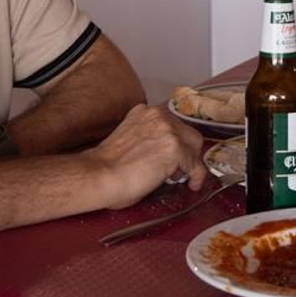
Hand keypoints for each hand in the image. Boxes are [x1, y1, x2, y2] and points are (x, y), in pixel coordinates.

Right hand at [84, 104, 206, 204]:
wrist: (99, 175)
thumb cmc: (107, 166)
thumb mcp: (130, 138)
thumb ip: (149, 138)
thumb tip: (164, 153)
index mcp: (144, 112)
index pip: (174, 124)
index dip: (178, 142)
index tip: (178, 155)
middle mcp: (158, 115)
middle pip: (188, 133)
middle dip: (187, 152)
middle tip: (178, 169)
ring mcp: (168, 130)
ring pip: (194, 147)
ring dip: (189, 163)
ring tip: (177, 178)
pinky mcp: (175, 148)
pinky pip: (195, 165)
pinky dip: (196, 176)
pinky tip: (191, 184)